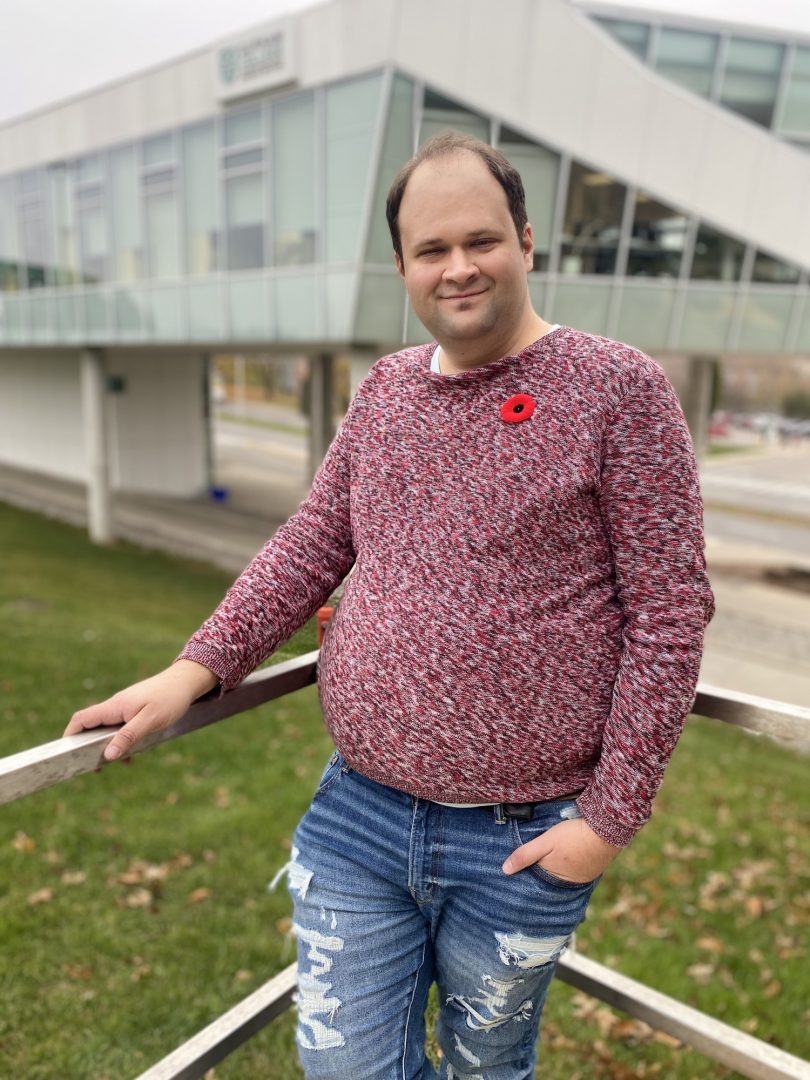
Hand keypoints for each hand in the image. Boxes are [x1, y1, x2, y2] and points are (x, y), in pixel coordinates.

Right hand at [63, 660, 217, 761]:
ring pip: (108, 729)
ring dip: (110, 746)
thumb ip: (128, 737)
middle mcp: (116, 706)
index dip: (70, 734)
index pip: (82, 719)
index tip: (68, 752)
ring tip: (120, 764)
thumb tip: (107, 755)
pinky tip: (135, 753)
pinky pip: (122, 728)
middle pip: (92, 726)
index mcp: (115, 706)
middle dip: (90, 746)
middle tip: (97, 768)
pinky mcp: (135, 710)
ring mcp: (125, 707)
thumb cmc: (170, 698)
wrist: (187, 682)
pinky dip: (124, 741)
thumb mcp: (150, 720)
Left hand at [502, 816, 619, 883]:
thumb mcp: (545, 842)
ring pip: (563, 875)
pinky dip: (570, 865)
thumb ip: (525, 855)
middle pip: (550, 879)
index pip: (537, 881)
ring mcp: (583, 877)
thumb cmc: (574, 835)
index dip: (528, 874)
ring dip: (557, 868)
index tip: (516, 872)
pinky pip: (576, 870)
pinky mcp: (593, 870)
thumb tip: (504, 870)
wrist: (607, 828)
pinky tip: (567, 856)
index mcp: (556, 879)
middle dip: (542, 872)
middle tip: (532, 863)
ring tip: (549, 859)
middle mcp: (570, 883)